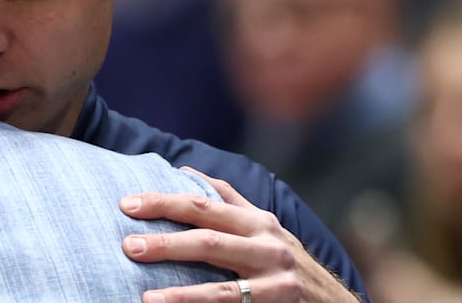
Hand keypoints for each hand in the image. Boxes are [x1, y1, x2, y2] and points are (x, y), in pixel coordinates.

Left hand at [120, 167, 358, 302]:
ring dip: (180, 292)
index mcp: (257, 221)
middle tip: (128, 245)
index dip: (163, 202)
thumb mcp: (264, 227)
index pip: (202, 204)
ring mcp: (275, 280)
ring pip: (220, 285)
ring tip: (146, 295)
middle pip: (208, 238)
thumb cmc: (286, 260)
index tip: (127, 204)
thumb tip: (183, 172)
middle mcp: (267, 245)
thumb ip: (228, 200)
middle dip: (165, 242)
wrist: (334, 302)